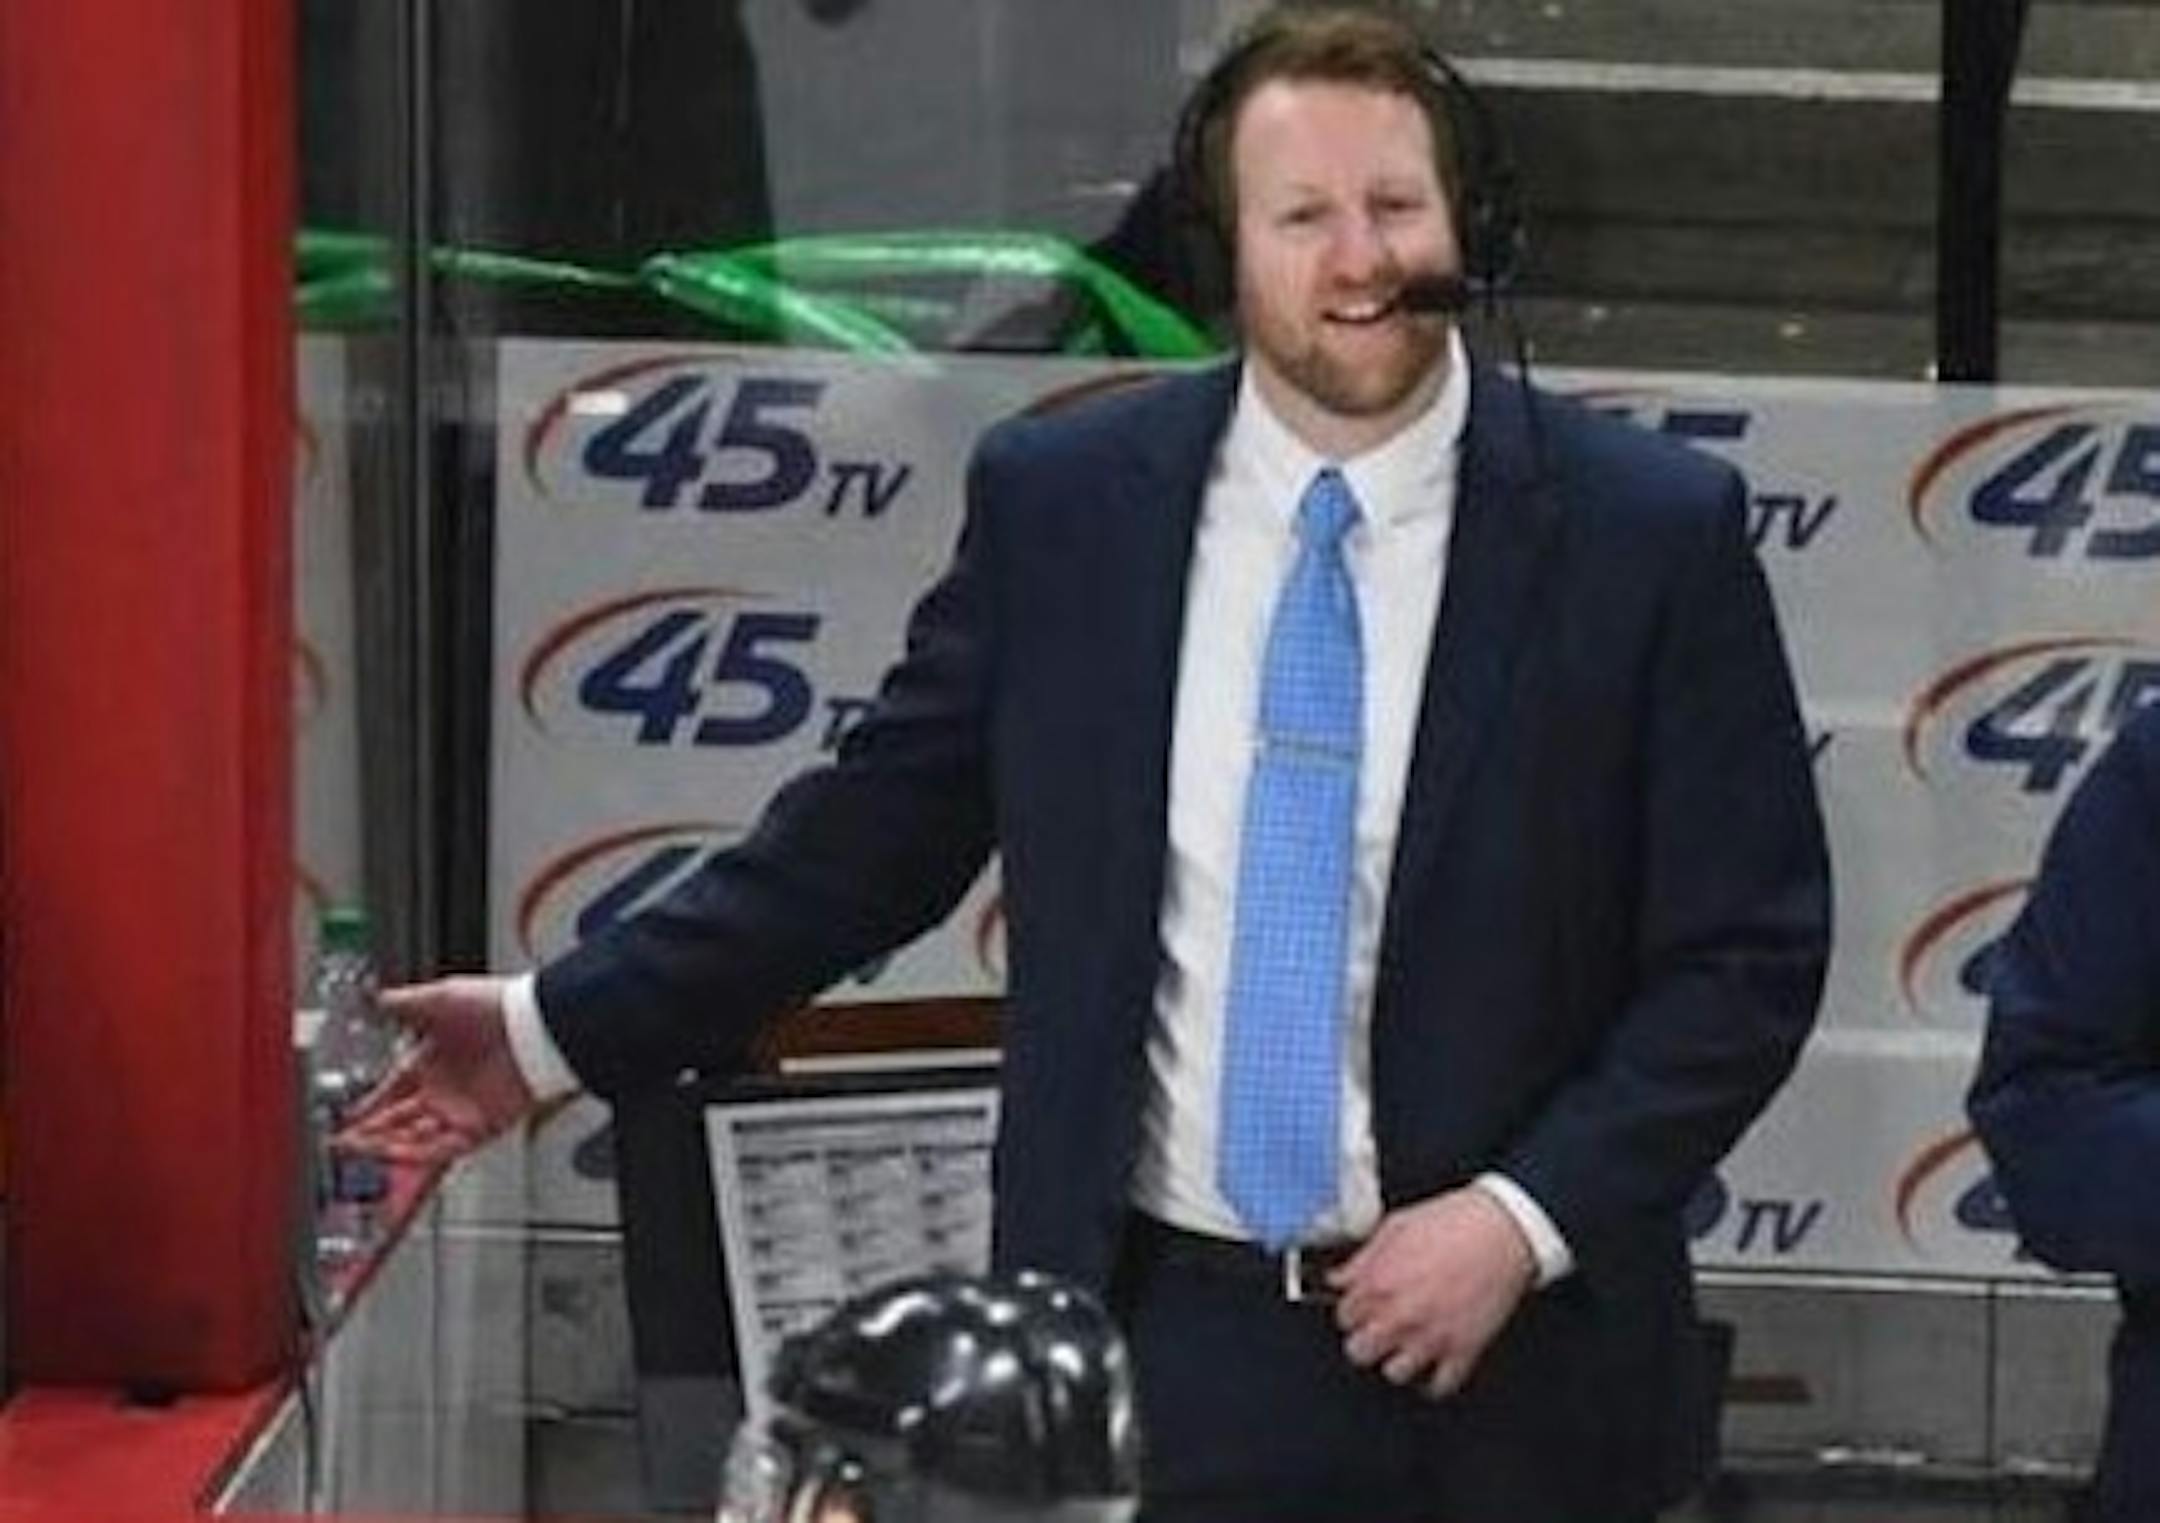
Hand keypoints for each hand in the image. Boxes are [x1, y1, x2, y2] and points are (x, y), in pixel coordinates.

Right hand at [336, 976, 538, 1166]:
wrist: (536, 1025)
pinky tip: (395, 1156)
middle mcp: (446, 1089)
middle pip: (399, 1120)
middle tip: (343, 1145)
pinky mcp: (482, 1127)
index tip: (348, 1119)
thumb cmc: (495, 1006)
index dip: (369, 1105)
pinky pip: (444, 1149)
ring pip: (416, 1139)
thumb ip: (402, 1003)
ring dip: (388, 1147)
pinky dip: (419, 1155)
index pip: (391, 1089)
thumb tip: (374, 998)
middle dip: (370, 1134)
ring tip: (359, 1153)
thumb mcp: (438, 998)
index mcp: (432, 1060)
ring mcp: (463, 1110)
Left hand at [1329, 1185, 1536, 1398]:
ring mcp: (1431, 1337)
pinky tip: (1434, 1364)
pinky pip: (1440, 1385)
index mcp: (1378, 1283)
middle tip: (1377, 1329)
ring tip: (1406, 1345)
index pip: (1343, 1317)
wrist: (1504, 1229)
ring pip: (1394, 1374)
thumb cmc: (1454, 1221)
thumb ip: (1361, 1259)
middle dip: (1365, 1340)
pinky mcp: (1463, 1350)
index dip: (1352, 1311)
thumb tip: (1338, 1278)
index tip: (1361, 1310)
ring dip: (1398, 1360)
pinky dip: (1435, 1380)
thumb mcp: (1395, 1227)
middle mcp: (1400, 1315)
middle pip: (1359, 1352)